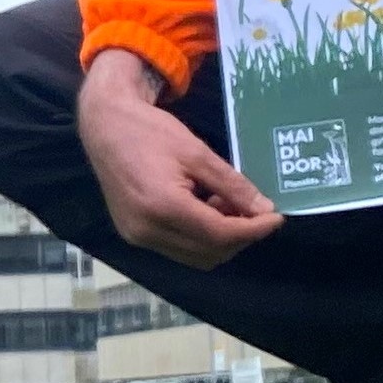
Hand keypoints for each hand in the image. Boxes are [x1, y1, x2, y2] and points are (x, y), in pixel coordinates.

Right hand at [77, 49, 281, 268]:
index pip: (220, 234)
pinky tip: (204, 209)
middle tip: (254, 209)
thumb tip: (265, 209)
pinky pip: (176, 248)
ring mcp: (137, 236)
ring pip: (194, 256)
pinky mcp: (133, 234)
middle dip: (239, 236)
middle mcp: (147, 229)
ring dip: (220, 239)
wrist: (104, 125)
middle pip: (209, 252)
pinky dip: (198, 236)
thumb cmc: (150, 131)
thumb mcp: (197, 152)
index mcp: (164, 206)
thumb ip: (232, 184)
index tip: (277, 218)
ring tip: (226, 205)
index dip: (254, 230)